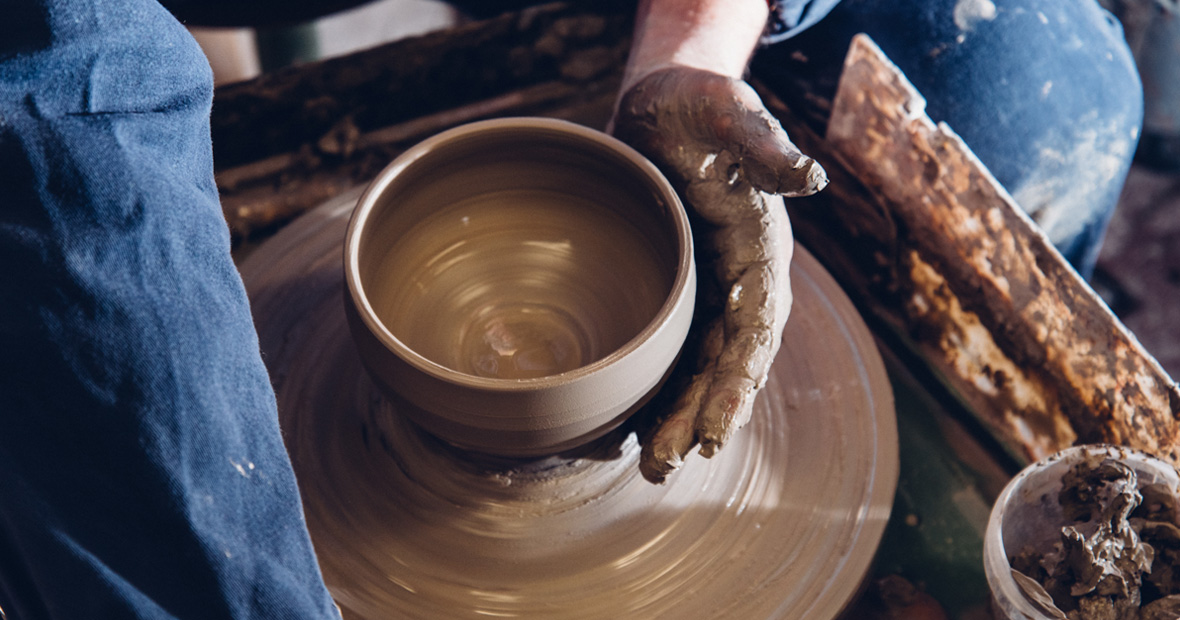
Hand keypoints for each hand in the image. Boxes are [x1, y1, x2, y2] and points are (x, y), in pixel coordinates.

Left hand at [612, 66, 827, 482]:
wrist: (664, 102)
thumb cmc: (699, 104)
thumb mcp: (727, 111)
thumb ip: (763, 144)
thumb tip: (808, 179)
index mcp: (761, 249)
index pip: (756, 331)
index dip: (737, 384)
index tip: (714, 433)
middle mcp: (739, 280)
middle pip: (723, 364)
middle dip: (698, 417)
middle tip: (662, 465)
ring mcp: (705, 289)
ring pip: (697, 367)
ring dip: (677, 416)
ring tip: (648, 464)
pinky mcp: (674, 291)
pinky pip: (669, 349)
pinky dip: (656, 388)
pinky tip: (628, 423)